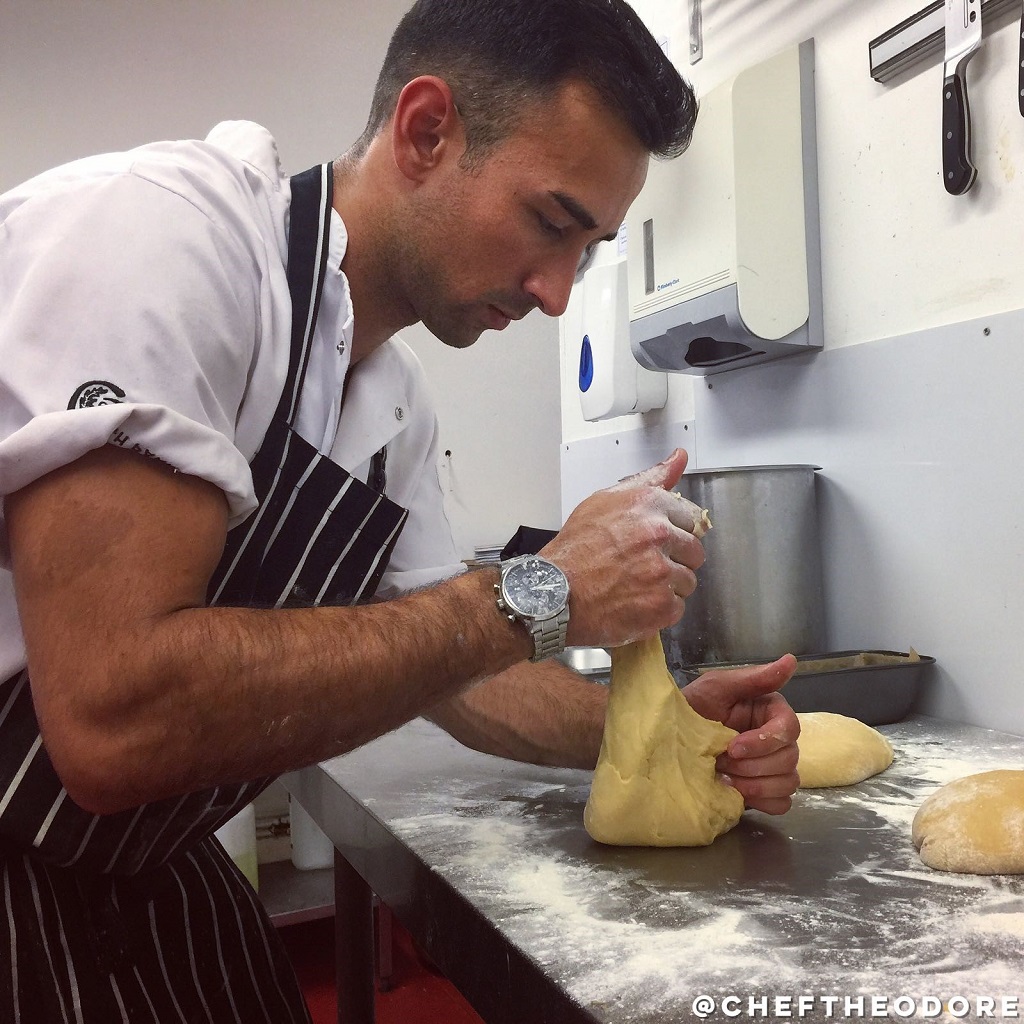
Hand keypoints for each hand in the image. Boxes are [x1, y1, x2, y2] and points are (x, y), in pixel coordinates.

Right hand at [541, 449, 704, 647]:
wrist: (552, 593)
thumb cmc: (575, 548)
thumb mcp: (606, 500)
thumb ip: (650, 479)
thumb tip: (679, 457)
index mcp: (648, 505)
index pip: (690, 519)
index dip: (673, 533)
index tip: (656, 543)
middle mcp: (659, 535)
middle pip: (694, 551)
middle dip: (675, 560)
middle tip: (644, 567)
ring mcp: (662, 572)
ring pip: (687, 581)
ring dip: (668, 587)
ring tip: (637, 587)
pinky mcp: (661, 606)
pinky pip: (678, 608)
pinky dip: (660, 611)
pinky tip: (637, 604)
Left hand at [681, 655, 800, 814]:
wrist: (670, 740)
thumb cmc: (692, 708)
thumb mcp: (716, 687)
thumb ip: (754, 678)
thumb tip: (791, 661)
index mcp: (770, 712)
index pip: (789, 729)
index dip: (764, 742)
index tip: (733, 747)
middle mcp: (776, 739)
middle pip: (790, 758)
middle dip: (753, 765)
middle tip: (720, 762)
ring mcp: (772, 766)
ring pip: (788, 782)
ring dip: (756, 785)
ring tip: (724, 778)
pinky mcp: (764, 790)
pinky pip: (782, 803)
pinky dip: (762, 801)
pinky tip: (736, 794)